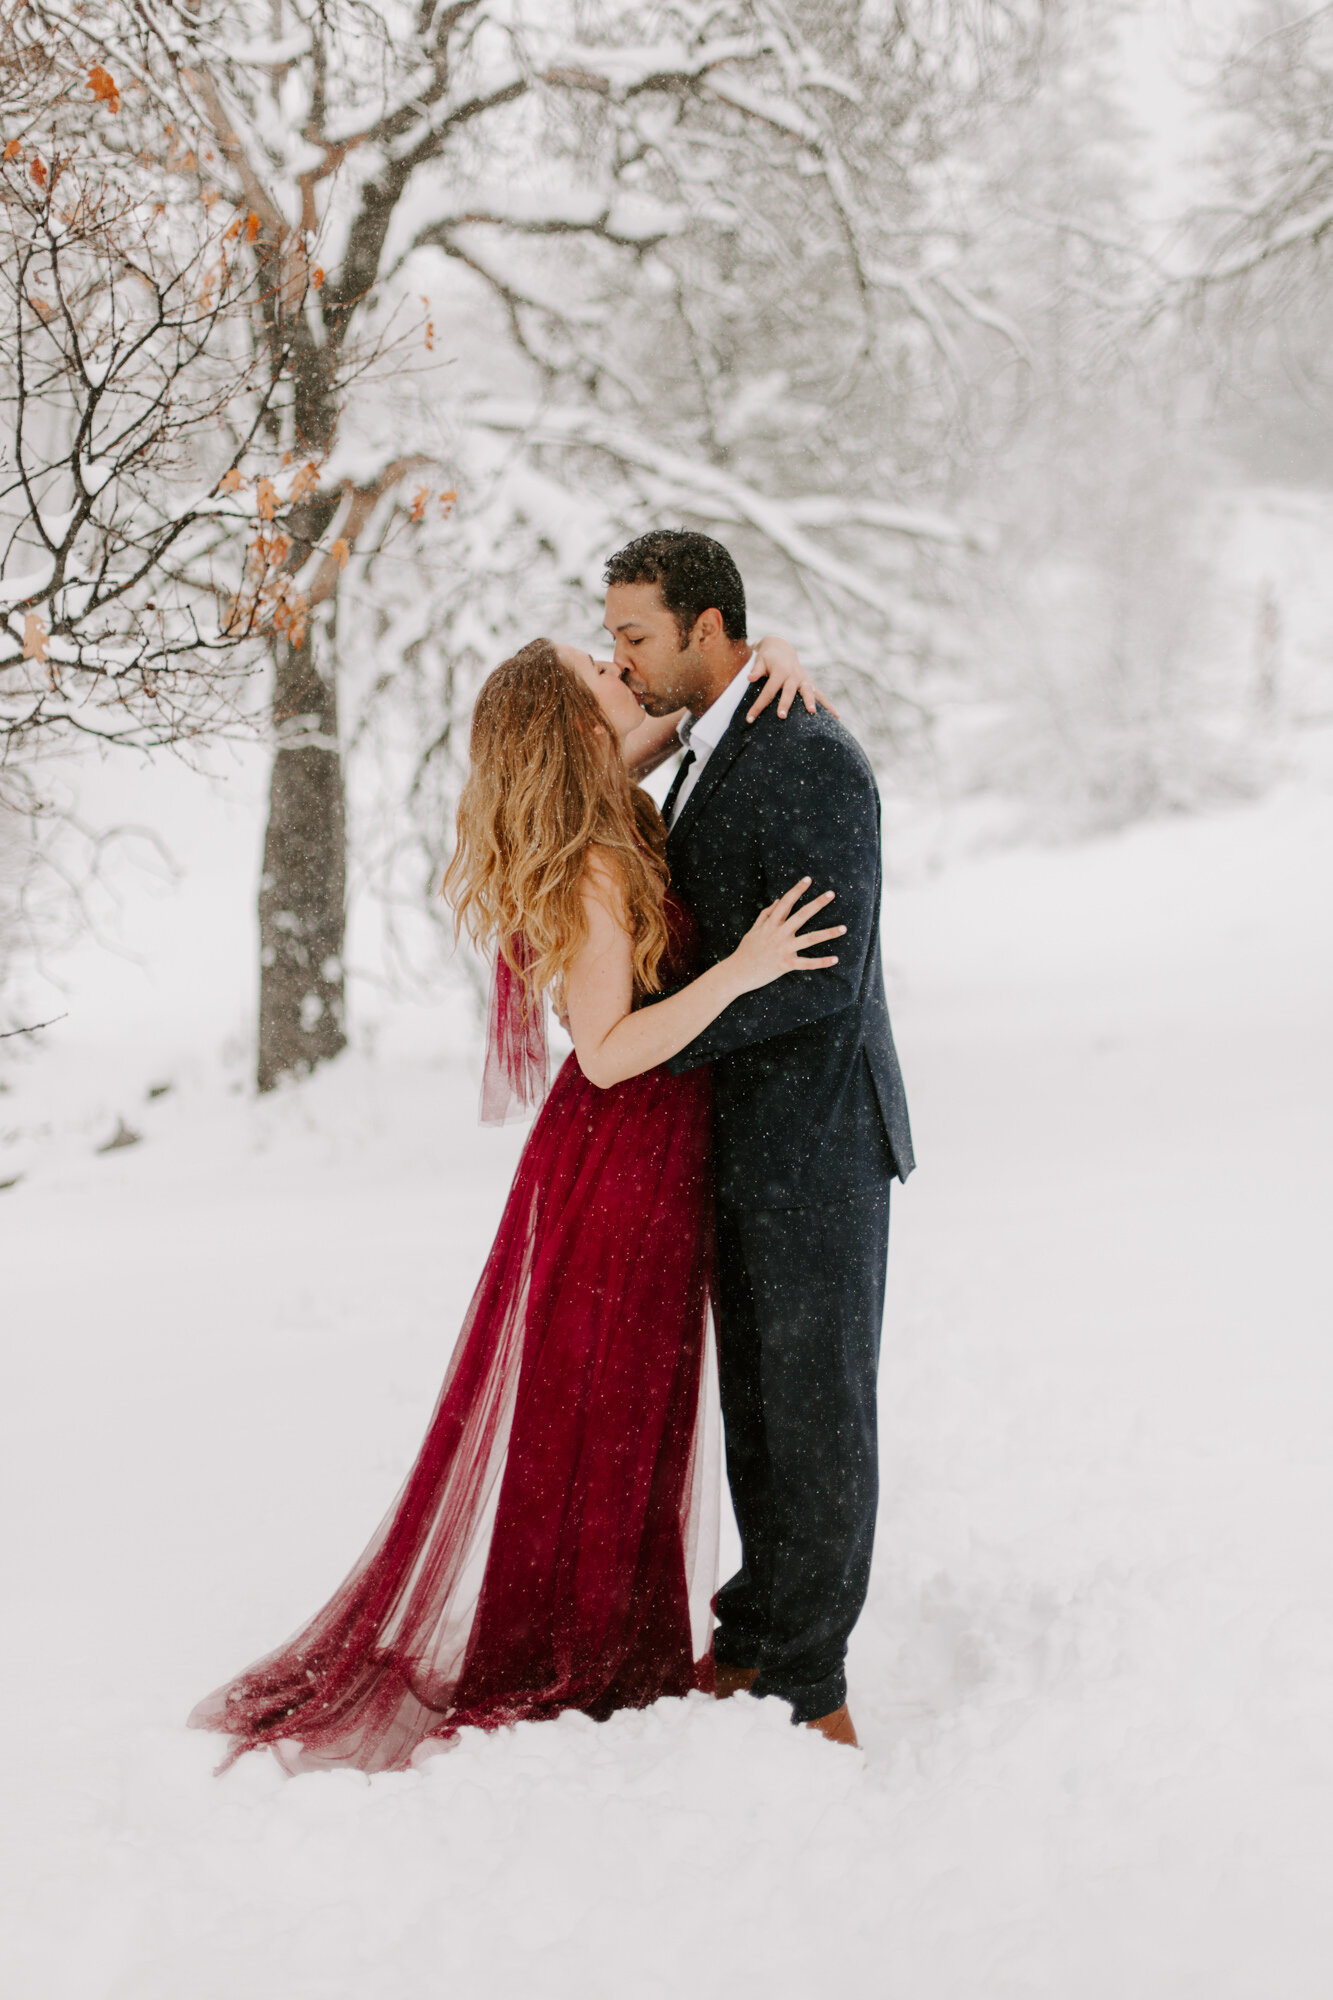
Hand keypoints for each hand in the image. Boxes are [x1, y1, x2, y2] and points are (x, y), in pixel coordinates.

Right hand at [726, 878, 844, 994]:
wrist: (737, 973)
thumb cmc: (746, 951)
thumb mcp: (753, 930)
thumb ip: (765, 915)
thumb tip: (776, 901)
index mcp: (771, 924)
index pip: (785, 902)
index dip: (797, 890)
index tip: (808, 879)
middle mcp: (779, 934)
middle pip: (801, 915)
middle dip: (817, 904)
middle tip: (831, 894)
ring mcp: (783, 949)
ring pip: (809, 939)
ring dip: (828, 933)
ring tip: (843, 928)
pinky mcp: (785, 965)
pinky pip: (806, 964)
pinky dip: (821, 962)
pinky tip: (835, 959)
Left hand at [745, 635, 839, 721]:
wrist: (781, 648)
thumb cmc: (767, 657)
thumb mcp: (760, 660)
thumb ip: (756, 670)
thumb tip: (750, 678)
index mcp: (780, 671)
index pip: (768, 691)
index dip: (758, 705)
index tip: (749, 718)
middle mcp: (793, 676)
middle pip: (789, 692)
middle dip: (785, 704)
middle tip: (782, 716)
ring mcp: (803, 679)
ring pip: (808, 692)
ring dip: (811, 702)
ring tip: (812, 713)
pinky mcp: (809, 683)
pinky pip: (820, 695)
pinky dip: (828, 705)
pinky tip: (836, 716)